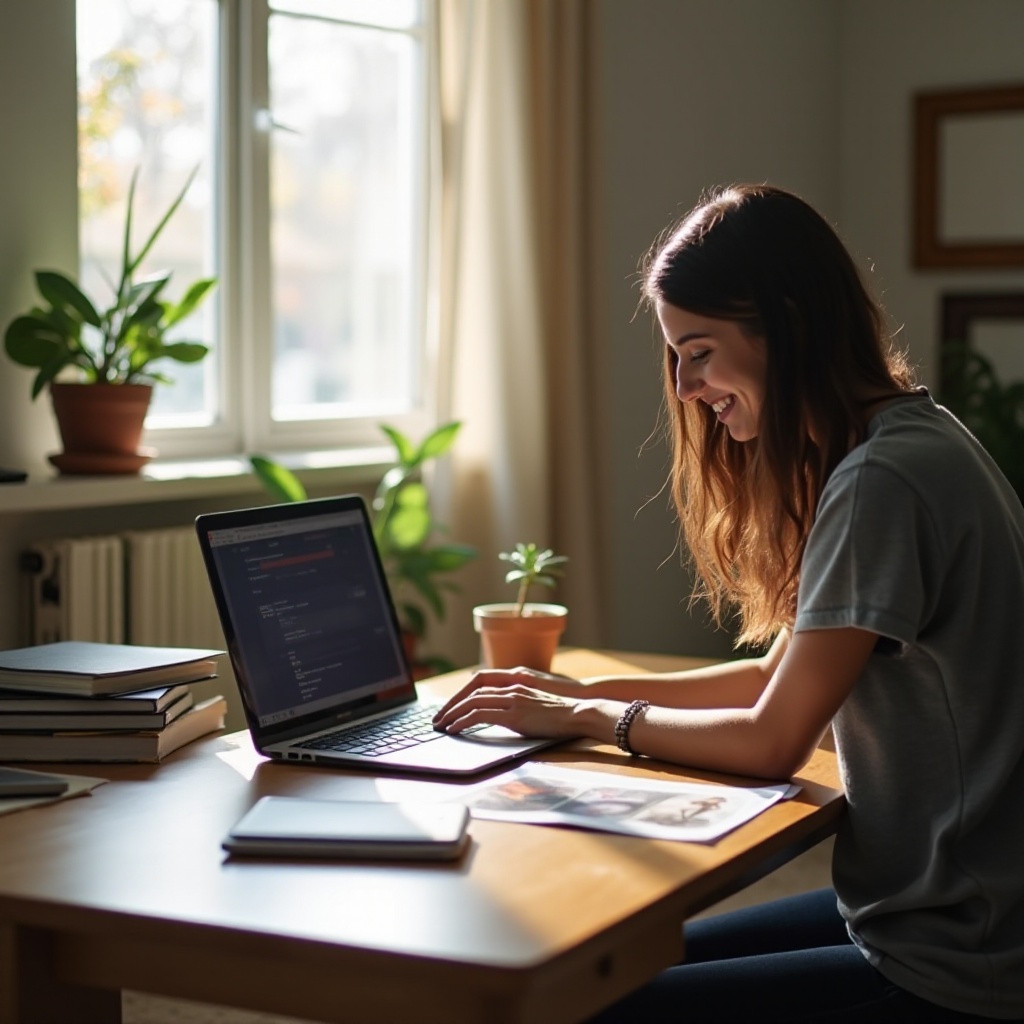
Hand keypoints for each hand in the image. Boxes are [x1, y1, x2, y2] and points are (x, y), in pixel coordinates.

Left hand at [432, 667, 583, 737]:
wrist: (579, 712)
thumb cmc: (561, 712)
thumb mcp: (535, 703)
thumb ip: (518, 704)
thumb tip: (504, 716)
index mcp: (515, 682)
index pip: (480, 683)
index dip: (462, 694)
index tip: (451, 707)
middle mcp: (511, 687)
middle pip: (471, 690)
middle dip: (451, 704)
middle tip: (438, 718)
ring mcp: (512, 699)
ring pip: (472, 702)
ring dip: (452, 714)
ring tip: (441, 726)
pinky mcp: (514, 714)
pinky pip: (480, 715)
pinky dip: (463, 721)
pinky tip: (454, 730)